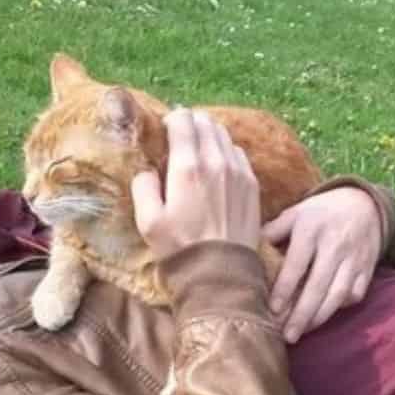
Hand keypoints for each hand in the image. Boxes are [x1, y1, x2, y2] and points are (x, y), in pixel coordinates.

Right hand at [132, 109, 259, 262]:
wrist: (222, 275)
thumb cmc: (180, 250)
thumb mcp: (148, 223)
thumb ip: (143, 187)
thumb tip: (147, 171)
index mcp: (187, 166)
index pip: (182, 119)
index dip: (170, 120)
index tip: (164, 133)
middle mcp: (216, 161)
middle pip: (205, 120)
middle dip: (190, 124)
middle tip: (179, 141)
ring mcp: (238, 171)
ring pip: (223, 134)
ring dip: (209, 136)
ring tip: (198, 153)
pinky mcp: (252, 184)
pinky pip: (238, 153)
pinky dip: (226, 152)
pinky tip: (217, 168)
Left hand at [262, 185, 381, 341]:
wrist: (363, 203)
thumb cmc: (319, 213)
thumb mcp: (295, 213)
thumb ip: (273, 231)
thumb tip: (249, 252)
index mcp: (311, 229)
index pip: (296, 264)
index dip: (285, 289)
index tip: (273, 310)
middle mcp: (334, 245)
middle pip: (318, 286)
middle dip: (302, 314)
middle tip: (287, 336)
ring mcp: (353, 258)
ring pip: (338, 295)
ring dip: (319, 317)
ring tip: (301, 332)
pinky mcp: (367, 268)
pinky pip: (354, 294)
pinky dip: (340, 308)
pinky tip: (323, 317)